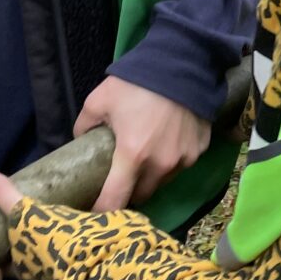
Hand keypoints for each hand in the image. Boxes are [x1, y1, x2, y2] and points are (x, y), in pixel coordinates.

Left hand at [77, 77, 211, 213]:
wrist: (182, 65)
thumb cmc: (136, 84)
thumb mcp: (98, 101)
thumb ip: (84, 126)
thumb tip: (81, 141)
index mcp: (132, 156)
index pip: (114, 200)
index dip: (102, 211)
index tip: (94, 215)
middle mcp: (160, 165)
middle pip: (141, 195)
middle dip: (129, 191)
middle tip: (120, 178)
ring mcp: (183, 160)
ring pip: (162, 181)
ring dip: (151, 176)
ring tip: (145, 156)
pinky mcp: (199, 150)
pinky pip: (181, 165)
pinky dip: (171, 160)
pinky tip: (166, 141)